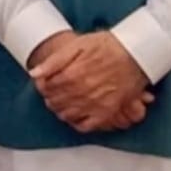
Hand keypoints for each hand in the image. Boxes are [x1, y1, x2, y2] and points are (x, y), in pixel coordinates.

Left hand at [30, 31, 149, 132]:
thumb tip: (35, 73)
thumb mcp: (77, 45)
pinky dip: (76, 123)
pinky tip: (74, 115)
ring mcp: (95, 104)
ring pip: (68, 115)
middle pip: (56, 102)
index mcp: (73, 75)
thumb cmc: (107, 46)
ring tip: (60, 103)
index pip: (48, 87)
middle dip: (49, 98)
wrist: (135, 53)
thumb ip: (54, 60)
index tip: (43, 83)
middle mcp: (82, 92)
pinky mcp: (107, 112)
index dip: (42, 86)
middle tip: (50, 94)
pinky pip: (86, 125)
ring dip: (60, 110)